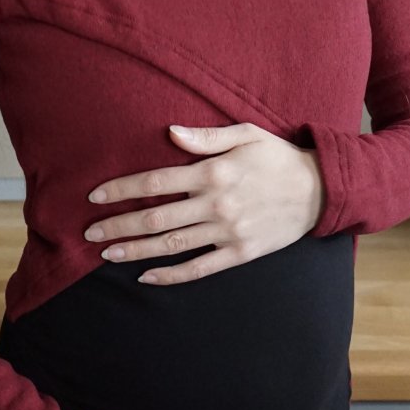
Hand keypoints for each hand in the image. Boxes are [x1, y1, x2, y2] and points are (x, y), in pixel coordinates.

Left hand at [82, 121, 324, 284]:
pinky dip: (171, 275)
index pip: (156, 181)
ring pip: (171, 245)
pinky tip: (146, 276)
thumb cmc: (278, 158)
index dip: (122, 189)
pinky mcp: (239, 253)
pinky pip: (199, 268)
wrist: (319, 190)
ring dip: (136, 250)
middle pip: (156, 217)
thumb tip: (170, 132)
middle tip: (90, 233)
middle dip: (118, 225)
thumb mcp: (246, 134)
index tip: (96, 196)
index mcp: (213, 172)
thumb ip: (206, 137)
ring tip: (108, 255)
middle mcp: (216, 204)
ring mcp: (227, 232)